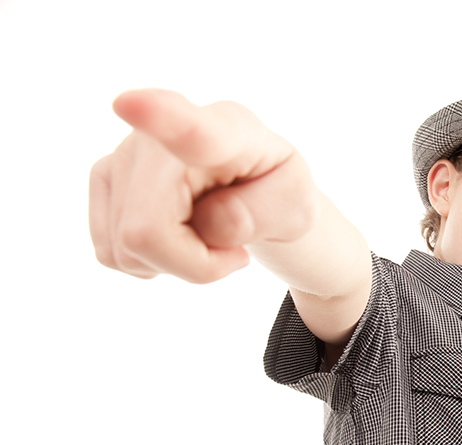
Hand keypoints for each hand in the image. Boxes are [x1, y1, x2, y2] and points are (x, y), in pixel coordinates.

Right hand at [89, 89, 317, 282]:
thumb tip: (209, 223)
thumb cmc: (278, 191)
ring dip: (177, 263)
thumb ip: (264, 215)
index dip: (158, 117)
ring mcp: (122, 155)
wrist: (255, 188)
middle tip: (234, 252)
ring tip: (207, 234)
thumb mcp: (298, 207)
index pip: (190, 128)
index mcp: (226, 130)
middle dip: (195, 264)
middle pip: (146, 232)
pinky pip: (113, 255)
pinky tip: (177, 236)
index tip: (128, 104)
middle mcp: (160, 135)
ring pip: (128, 250)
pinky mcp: (103, 180)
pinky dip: (152, 263)